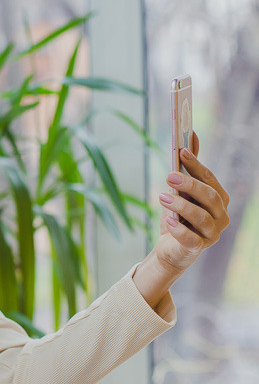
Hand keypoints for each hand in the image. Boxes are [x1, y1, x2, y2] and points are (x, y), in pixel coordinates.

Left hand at [156, 131, 229, 275]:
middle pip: (210, 197)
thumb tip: (192, 135)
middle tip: (170, 175)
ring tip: (162, 196)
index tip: (181, 151)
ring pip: (201, 217)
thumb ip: (188, 168)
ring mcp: (212, 234)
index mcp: (219, 199)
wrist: (170, 248)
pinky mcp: (199, 248)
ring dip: (181, 205)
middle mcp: (221, 216)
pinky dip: (180, 230)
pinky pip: (192, 239)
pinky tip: (168, 222)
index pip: (209, 179)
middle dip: (190, 184)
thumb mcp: (180, 192)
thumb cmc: (178, 216)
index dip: (196, 164)